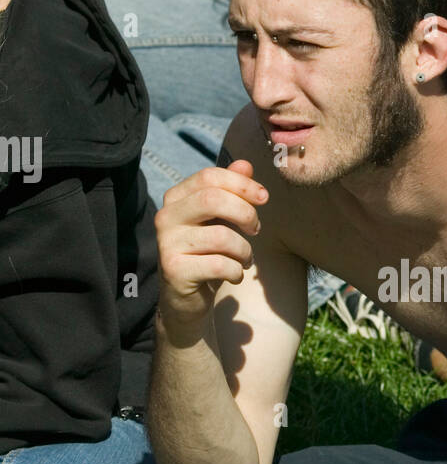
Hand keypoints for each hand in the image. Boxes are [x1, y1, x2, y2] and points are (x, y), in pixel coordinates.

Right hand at [155, 160, 267, 331]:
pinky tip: (234, 274)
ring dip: (245, 250)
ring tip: (245, 259)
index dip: (241, 184)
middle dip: (246, 213)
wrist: (186, 299)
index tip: (263, 197)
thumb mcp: (221, 220)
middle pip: (213, 200)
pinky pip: (220, 264)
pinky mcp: (174, 270)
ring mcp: (167, 244)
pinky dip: (236, 271)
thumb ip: (231, 191)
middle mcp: (165, 217)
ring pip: (221, 236)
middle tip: (256, 229)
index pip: (209, 176)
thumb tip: (245, 164)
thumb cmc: (207, 253)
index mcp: (176, 198)